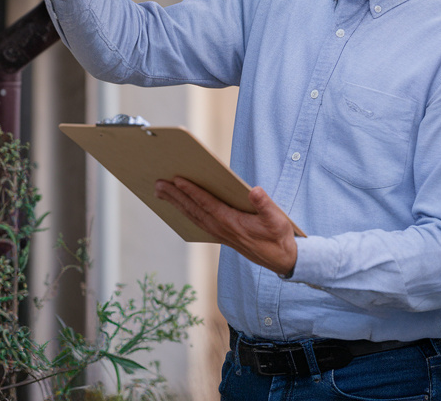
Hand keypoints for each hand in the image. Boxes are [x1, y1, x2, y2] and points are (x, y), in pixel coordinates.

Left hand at [155, 178, 298, 275]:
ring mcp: (219, 234)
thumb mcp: (277, 220)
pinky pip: (198, 222)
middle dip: (175, 196)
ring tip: (161, 192)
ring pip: (192, 216)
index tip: (177, 179)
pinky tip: (177, 207)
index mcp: (232, 223)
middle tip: (158, 184)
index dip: (191, 191)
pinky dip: (185, 213)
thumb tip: (255, 191)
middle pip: (193, 210)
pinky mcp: (221, 236)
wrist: (282, 260)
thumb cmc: (279, 237)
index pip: (207, 204)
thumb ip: (265, 205)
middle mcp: (221, 229)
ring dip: (176, 203)